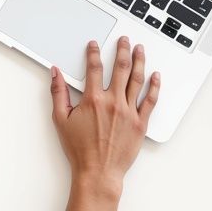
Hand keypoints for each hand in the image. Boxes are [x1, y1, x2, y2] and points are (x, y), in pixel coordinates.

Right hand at [51, 38, 159, 210]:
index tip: (95, 44)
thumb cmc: (80, 150)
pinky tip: (156, 76)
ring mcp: (129, 112)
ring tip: (139, 49)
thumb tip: (55, 74)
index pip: (95, 68)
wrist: (98, 172)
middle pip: (120, 68)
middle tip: (123, 40)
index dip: (94, 53)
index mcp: (93, 100)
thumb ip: (58, 93)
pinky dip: (154, 86)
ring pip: (137, 80)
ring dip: (139, 61)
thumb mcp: (61, 120)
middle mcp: (113, 102)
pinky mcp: (140, 123)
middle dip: (122, 50)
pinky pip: (150, 100)